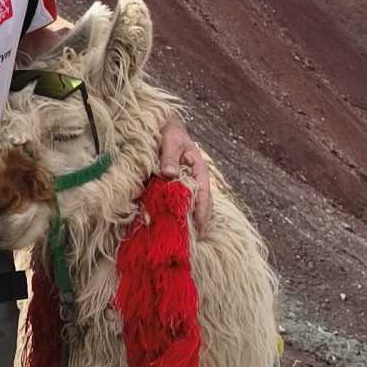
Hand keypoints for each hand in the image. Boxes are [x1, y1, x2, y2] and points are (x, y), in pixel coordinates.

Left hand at [158, 114, 212, 233]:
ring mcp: (183, 183)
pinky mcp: (172, 185)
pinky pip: (175, 201)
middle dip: (197, 222)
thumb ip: (169, 156)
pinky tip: (167, 224)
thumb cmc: (169, 131)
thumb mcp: (170, 141)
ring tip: (182, 239)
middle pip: (199, 204)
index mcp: (199, 170)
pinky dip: (173, 212)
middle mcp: (193, 179)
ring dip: (186, 220)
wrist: (162, 124)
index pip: (204, 195)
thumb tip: (169, 174)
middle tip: (191, 242)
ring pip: (188, 205)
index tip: (200, 228)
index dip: (203, 212)